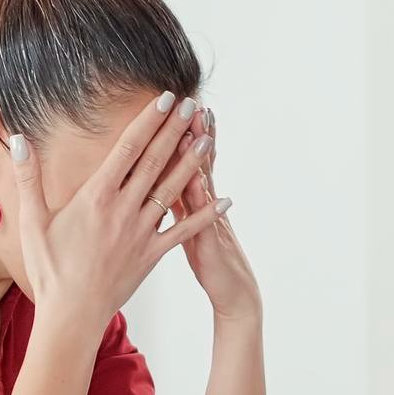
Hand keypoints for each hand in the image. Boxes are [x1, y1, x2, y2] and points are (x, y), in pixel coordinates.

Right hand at [9, 92, 227, 334]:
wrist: (71, 315)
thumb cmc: (49, 269)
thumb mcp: (32, 221)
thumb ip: (29, 177)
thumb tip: (17, 140)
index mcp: (97, 196)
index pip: (129, 148)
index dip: (149, 120)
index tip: (166, 98)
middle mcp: (124, 209)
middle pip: (157, 161)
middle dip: (176, 130)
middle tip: (194, 105)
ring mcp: (142, 232)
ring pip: (173, 190)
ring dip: (193, 162)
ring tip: (209, 138)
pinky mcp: (153, 254)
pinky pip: (184, 231)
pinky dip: (205, 215)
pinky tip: (224, 200)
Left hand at [169, 105, 260, 322]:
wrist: (235, 292)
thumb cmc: (209, 259)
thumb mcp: (191, 227)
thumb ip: (178, 201)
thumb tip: (157, 179)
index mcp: (193, 200)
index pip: (184, 160)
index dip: (181, 135)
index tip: (175, 106)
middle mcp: (203, 204)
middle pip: (196, 163)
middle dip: (193, 133)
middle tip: (190, 102)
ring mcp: (209, 221)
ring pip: (203, 183)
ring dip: (201, 157)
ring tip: (198, 128)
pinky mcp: (209, 244)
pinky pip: (204, 218)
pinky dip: (204, 199)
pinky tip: (199, 180)